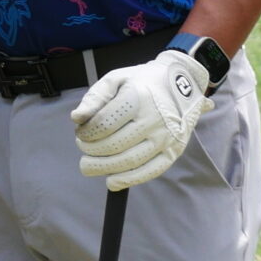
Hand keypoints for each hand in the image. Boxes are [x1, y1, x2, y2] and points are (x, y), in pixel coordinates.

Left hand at [71, 48, 209, 189]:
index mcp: (137, 97)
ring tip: (89, 166)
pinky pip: (150, 171)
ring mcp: (166, 137)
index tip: (80, 133)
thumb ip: (95, 97)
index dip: (86, 133)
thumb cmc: (143, 82)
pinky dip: (128, 180)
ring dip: (103, 167)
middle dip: (91, 150)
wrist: (184, 83)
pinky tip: (112, 181)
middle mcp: (154, 118)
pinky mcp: (174, 151)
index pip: (104, 124)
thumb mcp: (117, 79)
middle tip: (83, 148)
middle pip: (114, 145)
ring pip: (130, 161)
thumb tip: (76, 118)